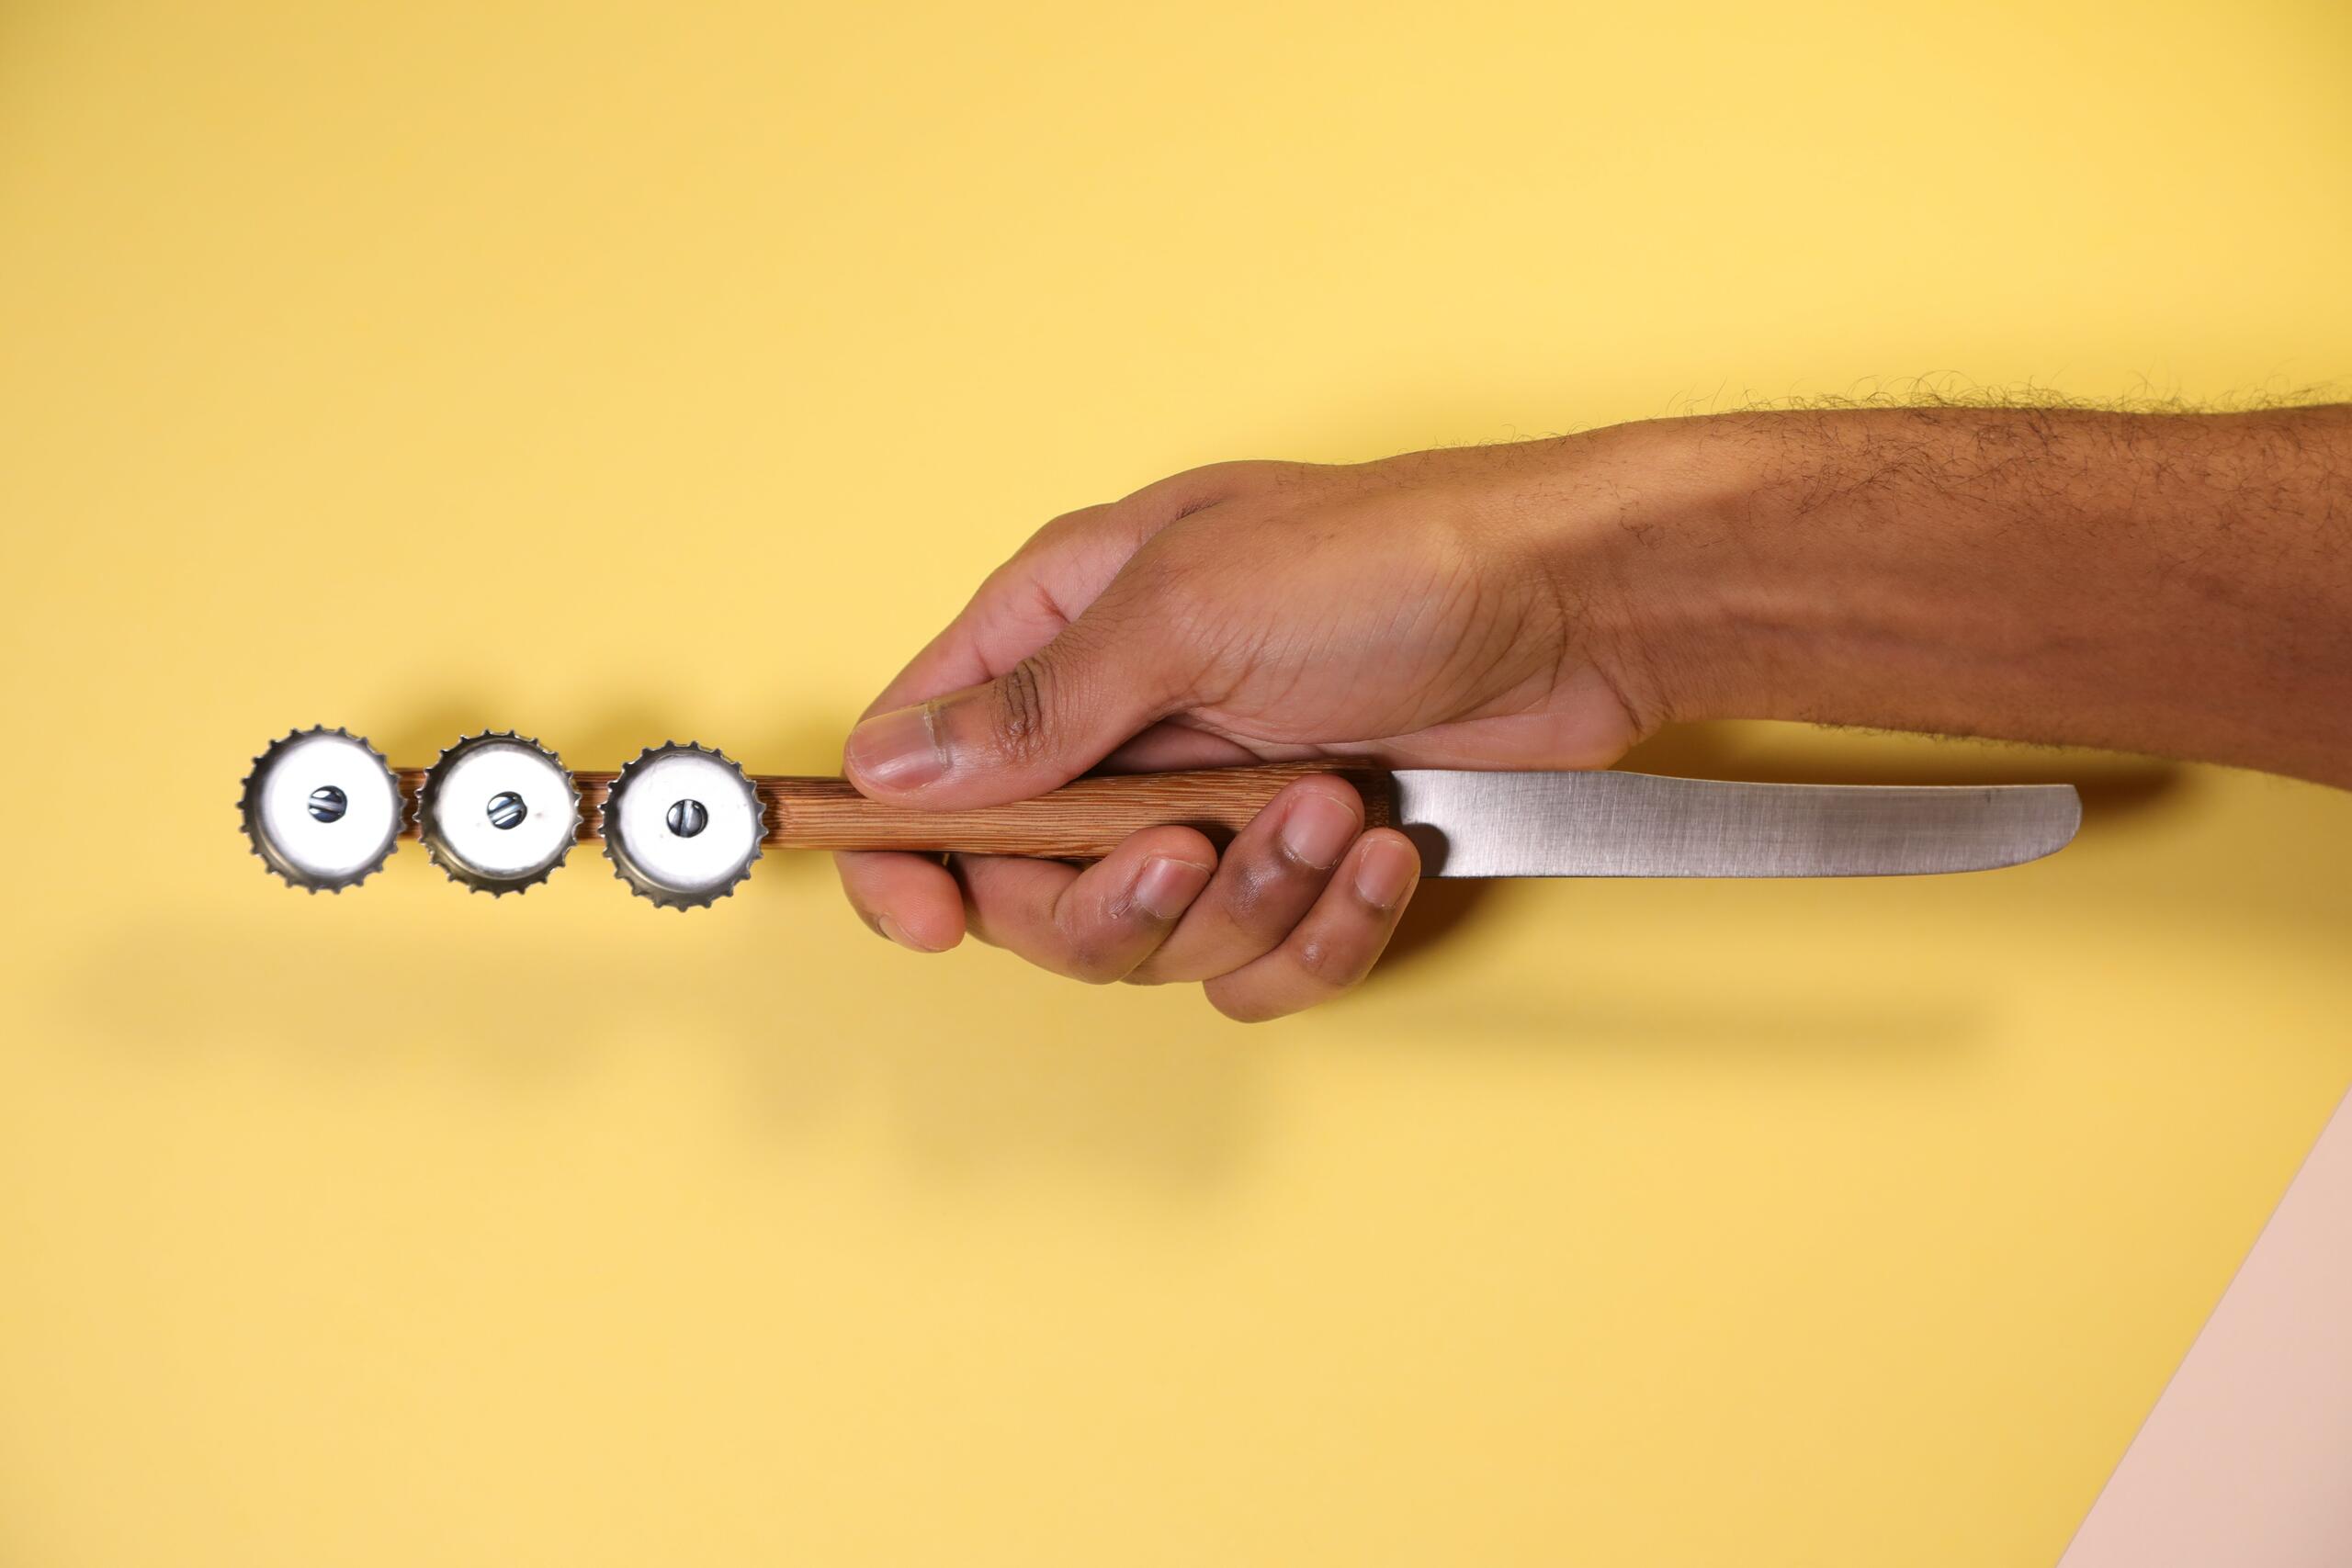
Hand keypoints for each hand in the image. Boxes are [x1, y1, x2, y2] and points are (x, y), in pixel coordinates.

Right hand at [833, 442, 1651, 1018]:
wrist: (1578, 604)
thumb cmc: (1392, 561)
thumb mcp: (1189, 613)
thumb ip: (1035, 708)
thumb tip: (891, 766)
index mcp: (1066, 629)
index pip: (925, 764)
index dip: (908, 853)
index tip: (930, 916)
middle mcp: (1125, 726)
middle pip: (1035, 892)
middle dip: (1113, 897)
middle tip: (1184, 852)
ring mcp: (1214, 800)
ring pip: (1157, 940)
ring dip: (1248, 896)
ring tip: (1331, 808)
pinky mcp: (1302, 861)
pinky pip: (1262, 962)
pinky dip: (1323, 928)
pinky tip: (1379, 849)